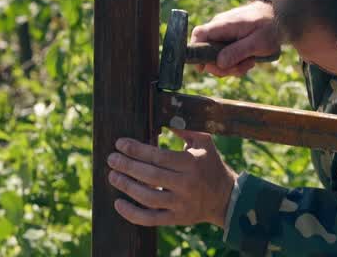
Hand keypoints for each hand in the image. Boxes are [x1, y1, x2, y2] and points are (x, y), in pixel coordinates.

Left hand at [108, 131, 236, 228]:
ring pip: (148, 198)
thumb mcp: (204, 141)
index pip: (158, 156)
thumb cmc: (210, 164)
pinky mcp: (176, 219)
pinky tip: (118, 203)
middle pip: (150, 176)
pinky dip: (131, 213)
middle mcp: (186, 184)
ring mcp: (181, 204)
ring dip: (126, 186)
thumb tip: (161, 117)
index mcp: (191, 163)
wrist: (225, 197)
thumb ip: (183, 128)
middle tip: (112, 159)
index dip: (136, 150)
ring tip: (112, 176)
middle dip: (127, 166)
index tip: (120, 144)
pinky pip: (150, 219)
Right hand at [191, 0, 280, 77]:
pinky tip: (249, 60)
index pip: (198, 34)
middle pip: (206, 53)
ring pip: (216, 58)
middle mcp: (219, 29)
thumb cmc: (269, 27)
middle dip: (222, 67)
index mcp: (223, 25)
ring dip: (232, 66)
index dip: (196, 51)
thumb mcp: (257, 42)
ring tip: (250, 62)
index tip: (203, 68)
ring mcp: (223, 34)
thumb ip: (238, 52)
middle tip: (241, 68)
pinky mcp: (229, 40)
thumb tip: (219, 63)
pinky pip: (225, 56)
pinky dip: (236, 62)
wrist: (279, 16)